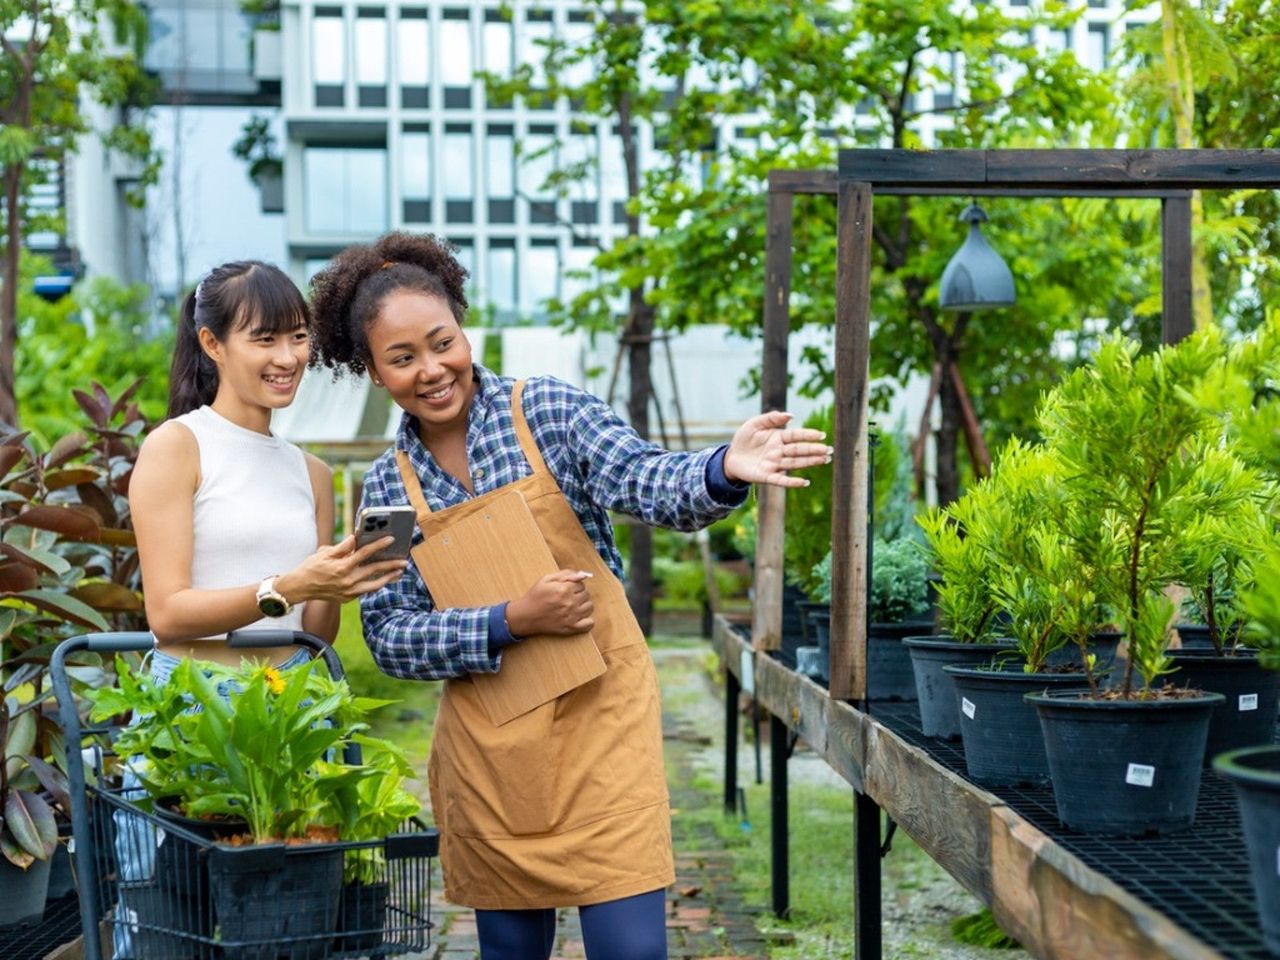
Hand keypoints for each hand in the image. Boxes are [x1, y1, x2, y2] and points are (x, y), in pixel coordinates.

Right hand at [276, 535, 407, 603]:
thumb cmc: (311, 568)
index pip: (365, 553)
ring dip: (388, 578)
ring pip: (374, 585)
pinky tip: (383, 579)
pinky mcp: (348, 598)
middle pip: (374, 570)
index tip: (391, 539)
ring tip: (399, 572)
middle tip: (404, 561)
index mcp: (342, 567)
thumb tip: (355, 538)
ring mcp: (348, 592)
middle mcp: (347, 581)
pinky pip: (366, 590)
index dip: (379, 545)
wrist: (299, 588)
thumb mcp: (324, 553)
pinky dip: (376, 584)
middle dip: (391, 565)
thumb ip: (342, 546)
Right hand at [506, 569, 594, 636]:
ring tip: (573, 606)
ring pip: (590, 607)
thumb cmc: (535, 596)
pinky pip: (589, 624)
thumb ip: (566, 574)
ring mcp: (571, 616)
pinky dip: (587, 620)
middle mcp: (569, 603)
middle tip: (568, 597)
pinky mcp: (570, 628)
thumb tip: (582, 575)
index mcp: (564, 589)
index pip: (582, 584)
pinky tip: (579, 617)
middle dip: (579, 594)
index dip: (575, 585)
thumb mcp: (546, 579)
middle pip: (586, 595)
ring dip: (583, 605)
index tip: (568, 588)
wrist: (525, 616)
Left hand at [722, 411, 832, 487]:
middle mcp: (779, 451)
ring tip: (824, 460)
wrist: (730, 457)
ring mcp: (774, 464)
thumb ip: (770, 418)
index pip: (796, 436)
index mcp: (778, 437)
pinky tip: (804, 482)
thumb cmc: (744, 439)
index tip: (821, 435)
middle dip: (814, 450)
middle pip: (799, 450)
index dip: (808, 435)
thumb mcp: (754, 424)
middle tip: (829, 450)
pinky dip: (792, 482)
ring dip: (809, 462)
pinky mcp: (767, 476)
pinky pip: (781, 480)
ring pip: (794, 463)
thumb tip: (790, 415)